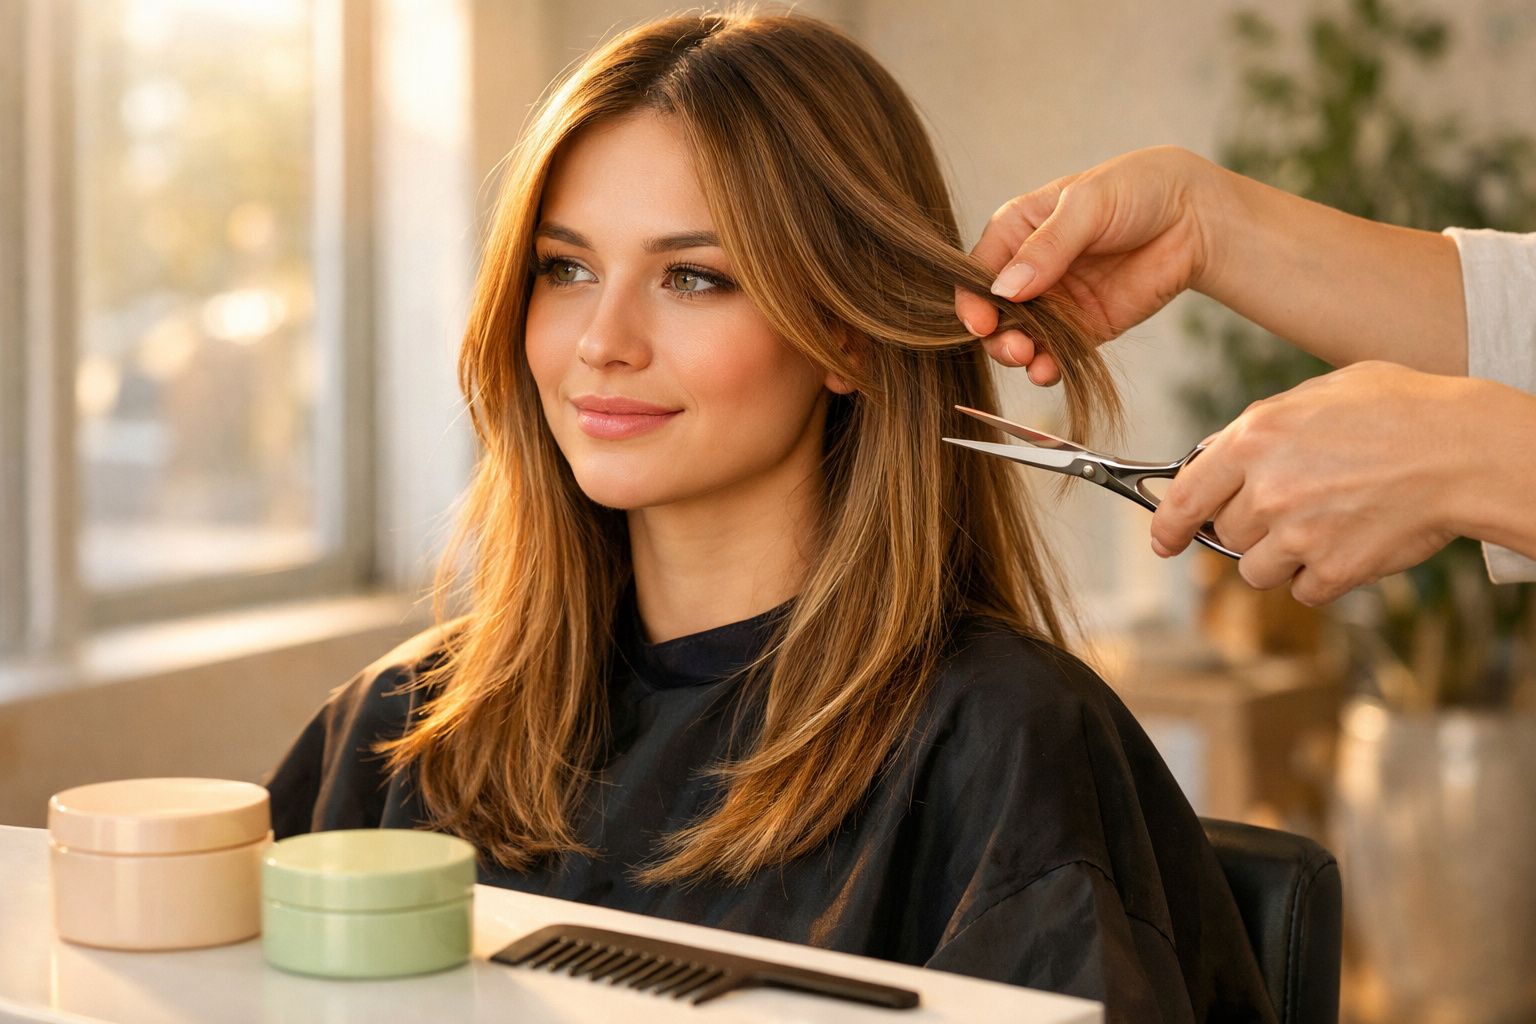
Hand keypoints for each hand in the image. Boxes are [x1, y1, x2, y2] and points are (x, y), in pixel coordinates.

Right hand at [956, 146, 1219, 383]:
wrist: (1195, 216)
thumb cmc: (1136, 190)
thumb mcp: (1086, 205)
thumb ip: (1047, 248)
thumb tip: (1005, 291)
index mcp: (1017, 230)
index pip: (978, 270)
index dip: (973, 298)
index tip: (980, 322)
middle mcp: (1028, 268)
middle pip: (993, 312)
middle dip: (997, 334)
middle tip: (1015, 347)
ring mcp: (1055, 302)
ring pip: (1019, 337)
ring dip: (1018, 354)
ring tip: (1031, 359)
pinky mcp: (1083, 328)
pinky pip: (1055, 354)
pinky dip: (1047, 367)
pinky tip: (1049, 371)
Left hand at [1150, 362, 1476, 605]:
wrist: (1465, 451)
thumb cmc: (1399, 411)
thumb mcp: (1316, 394)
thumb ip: (1261, 427)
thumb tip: (1222, 454)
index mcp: (1252, 439)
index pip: (1183, 498)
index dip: (1167, 527)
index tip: (1163, 542)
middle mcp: (1266, 490)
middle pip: (1227, 535)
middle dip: (1252, 526)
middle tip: (1296, 505)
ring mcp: (1298, 535)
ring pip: (1257, 570)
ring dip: (1282, 555)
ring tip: (1327, 521)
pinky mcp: (1333, 570)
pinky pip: (1303, 589)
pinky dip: (1322, 575)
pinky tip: (1351, 540)